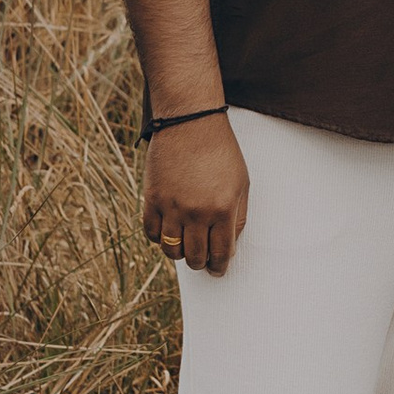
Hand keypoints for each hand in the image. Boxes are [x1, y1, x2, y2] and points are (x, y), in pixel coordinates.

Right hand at [143, 113, 250, 273]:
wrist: (190, 123)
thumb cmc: (221, 152)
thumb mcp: (242, 184)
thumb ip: (238, 217)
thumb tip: (228, 245)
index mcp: (223, 209)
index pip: (220, 253)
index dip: (219, 267)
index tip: (217, 270)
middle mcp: (197, 212)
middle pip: (195, 256)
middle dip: (201, 263)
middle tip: (202, 260)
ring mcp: (172, 207)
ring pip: (172, 250)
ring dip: (179, 253)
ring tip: (185, 246)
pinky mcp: (152, 198)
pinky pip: (151, 233)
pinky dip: (159, 239)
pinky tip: (168, 232)